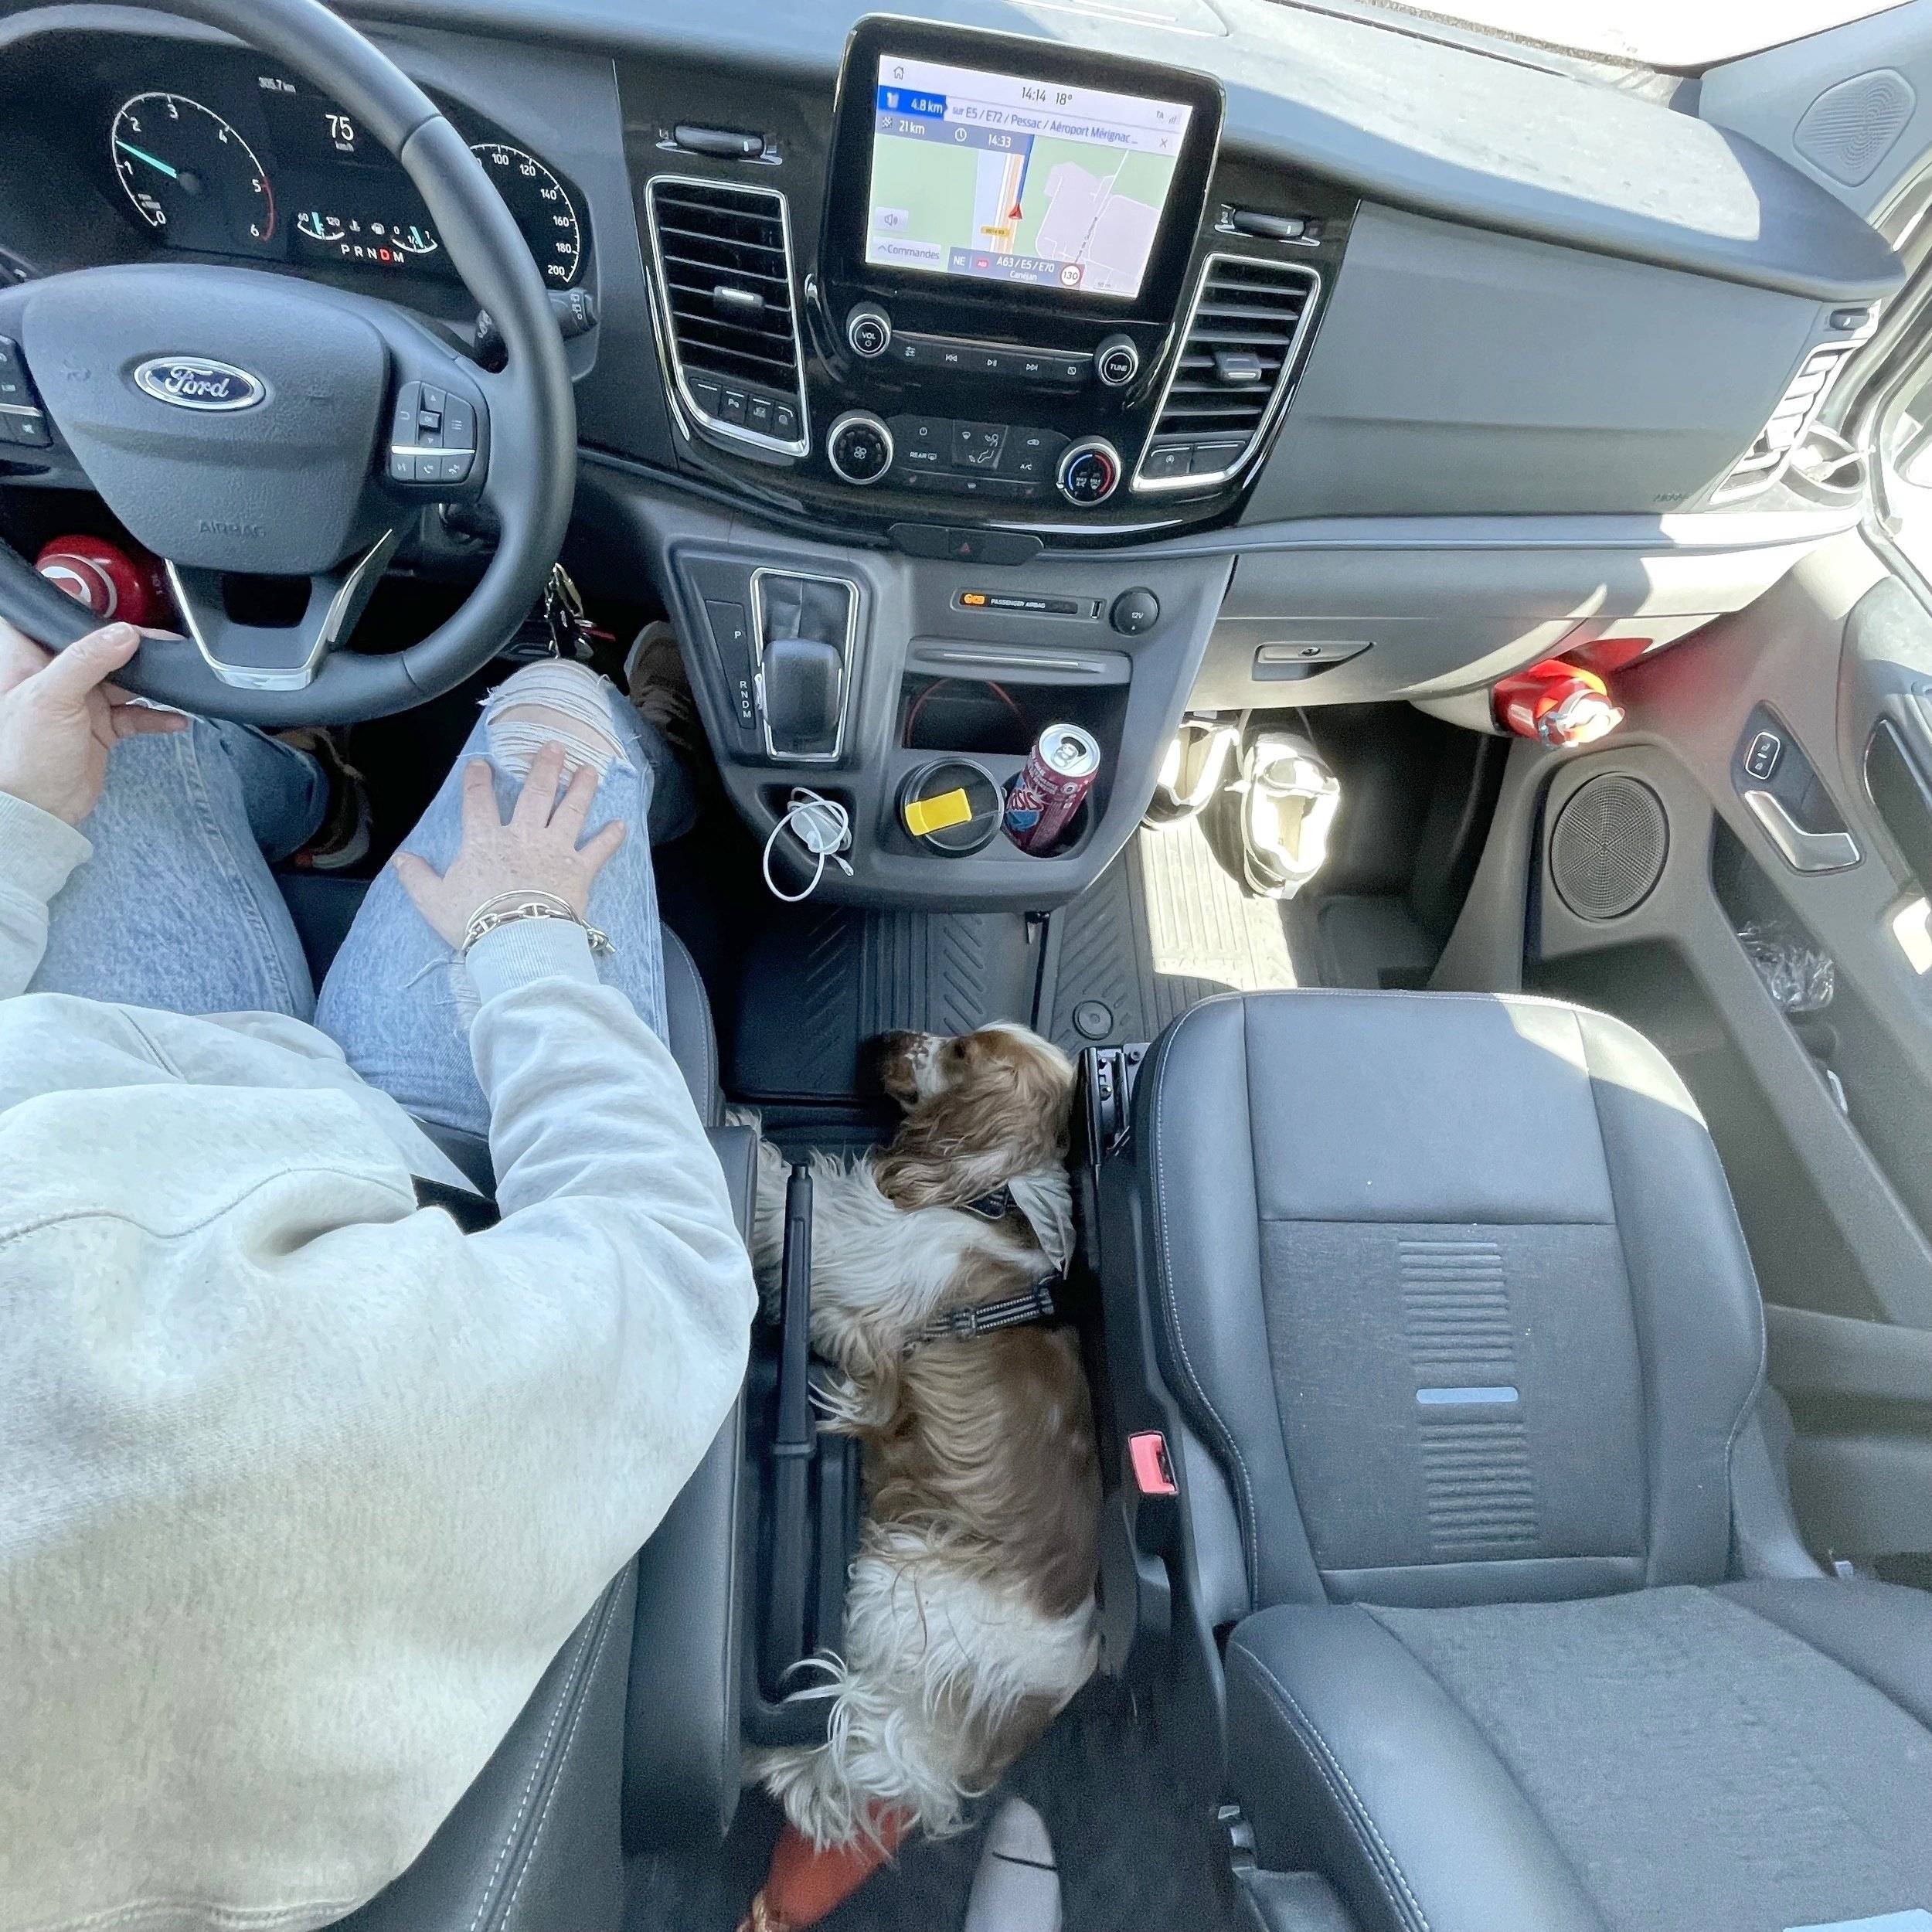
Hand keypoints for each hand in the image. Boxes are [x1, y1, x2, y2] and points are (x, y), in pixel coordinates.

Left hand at [0, 616, 186, 825]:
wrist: (35, 810)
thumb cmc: (22, 754)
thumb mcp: (51, 696)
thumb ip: (88, 659)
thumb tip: (126, 632)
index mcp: (30, 658)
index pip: (57, 620)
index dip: (84, 611)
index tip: (120, 610)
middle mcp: (55, 677)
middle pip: (100, 650)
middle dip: (134, 650)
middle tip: (167, 647)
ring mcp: (80, 704)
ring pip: (123, 682)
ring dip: (151, 685)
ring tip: (177, 683)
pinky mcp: (100, 730)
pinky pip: (135, 716)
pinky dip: (157, 717)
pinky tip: (175, 719)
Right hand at [394, 740, 625, 948]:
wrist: (517, 941)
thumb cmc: (474, 921)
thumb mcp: (434, 901)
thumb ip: (417, 877)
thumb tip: (400, 860)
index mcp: (485, 841)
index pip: (478, 802)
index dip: (478, 780)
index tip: (481, 764)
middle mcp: (523, 836)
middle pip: (535, 794)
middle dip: (545, 768)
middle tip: (555, 747)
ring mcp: (554, 850)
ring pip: (570, 811)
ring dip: (581, 789)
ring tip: (590, 770)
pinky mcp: (580, 870)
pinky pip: (599, 849)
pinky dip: (611, 837)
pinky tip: (621, 824)